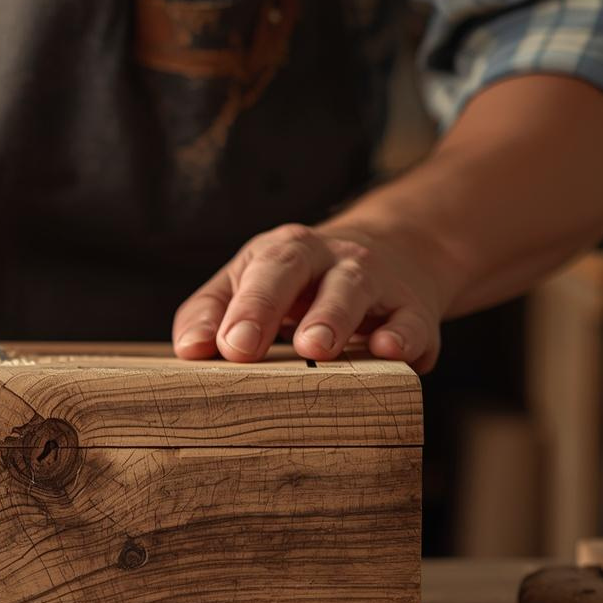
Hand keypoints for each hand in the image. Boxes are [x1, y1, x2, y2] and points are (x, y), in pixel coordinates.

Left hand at [171, 218, 460, 371]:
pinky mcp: (414, 310)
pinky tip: (390, 351)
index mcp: (284, 251)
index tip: (221, 347)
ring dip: (333, 318)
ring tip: (317, 348)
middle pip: (295, 267)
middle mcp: (328, 257)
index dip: (239, 307)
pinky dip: (405, 337)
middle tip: (243, 348)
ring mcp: (375, 280)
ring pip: (354, 290)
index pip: (257, 271)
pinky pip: (412, 321)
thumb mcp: (253, 281)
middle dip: (266, 304)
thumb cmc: (306, 279)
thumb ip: (211, 311)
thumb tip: (189, 349)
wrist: (399, 251)